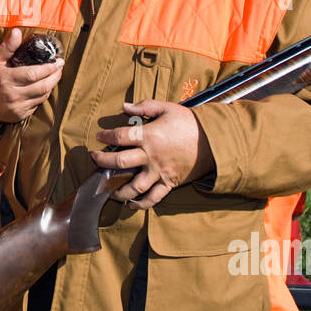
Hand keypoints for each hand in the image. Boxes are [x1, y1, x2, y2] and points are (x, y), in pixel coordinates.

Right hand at [0, 28, 63, 123]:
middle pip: (42, 86)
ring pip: (42, 96)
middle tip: (60, 67)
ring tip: (55, 75)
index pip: (33, 74)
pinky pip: (37, 105)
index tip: (58, 61)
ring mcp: (16, 107)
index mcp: (6, 79)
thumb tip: (17, 31)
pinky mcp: (19, 115)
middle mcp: (12, 94)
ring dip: (51, 85)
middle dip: (55, 76)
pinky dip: (43, 95)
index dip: (49, 68)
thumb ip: (7, 47)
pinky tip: (44, 87)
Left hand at [90, 100, 214, 208]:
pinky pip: (153, 198)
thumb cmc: (190, 123)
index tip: (99, 136)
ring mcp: (159, 172)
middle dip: (103, 161)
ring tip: (108, 189)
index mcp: (149, 136)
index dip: (106, 136)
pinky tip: (132, 204)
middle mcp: (151, 156)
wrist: (215, 141)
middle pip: (120, 162)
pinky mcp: (169, 183)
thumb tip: (125, 107)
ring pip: (133, 186)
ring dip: (118, 189)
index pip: (120, 137)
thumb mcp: (168, 108)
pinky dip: (141, 203)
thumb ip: (145, 106)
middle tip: (95, 159)